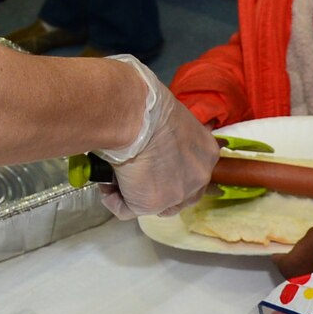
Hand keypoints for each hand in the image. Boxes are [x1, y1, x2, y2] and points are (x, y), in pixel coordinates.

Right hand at [98, 55, 219, 218]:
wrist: (135, 113)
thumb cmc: (148, 105)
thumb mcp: (171, 119)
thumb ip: (170, 137)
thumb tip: (152, 144)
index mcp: (208, 153)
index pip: (193, 173)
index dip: (170, 172)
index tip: (151, 163)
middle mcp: (200, 177)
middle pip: (177, 194)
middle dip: (153, 187)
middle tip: (133, 173)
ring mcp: (176, 194)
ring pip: (153, 204)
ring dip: (132, 192)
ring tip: (114, 174)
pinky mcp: (149, 204)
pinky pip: (125, 209)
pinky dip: (112, 197)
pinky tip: (104, 181)